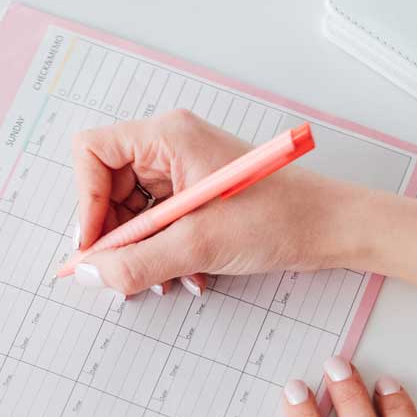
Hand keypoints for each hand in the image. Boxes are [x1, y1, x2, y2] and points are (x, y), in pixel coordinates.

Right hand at [69, 110, 355, 295]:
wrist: (331, 230)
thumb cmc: (279, 220)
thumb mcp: (197, 246)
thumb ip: (134, 263)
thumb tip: (87, 273)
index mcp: (167, 136)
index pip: (92, 153)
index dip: (85, 201)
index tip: (94, 245)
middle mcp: (169, 146)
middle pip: (106, 187)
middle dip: (114, 236)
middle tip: (122, 273)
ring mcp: (182, 169)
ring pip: (130, 212)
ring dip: (139, 252)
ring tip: (162, 280)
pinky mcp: (194, 194)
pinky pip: (155, 223)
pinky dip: (160, 253)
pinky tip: (183, 275)